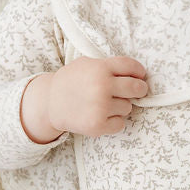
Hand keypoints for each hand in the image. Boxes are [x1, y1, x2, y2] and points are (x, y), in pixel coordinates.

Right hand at [21, 56, 148, 141]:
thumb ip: (108, 66)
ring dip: (120, 107)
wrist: (49, 103)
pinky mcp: (98, 125)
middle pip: (137, 88)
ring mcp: (100, 106)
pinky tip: (101, 116)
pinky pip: (120, 124)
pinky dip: (113, 122)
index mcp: (101, 68)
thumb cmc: (71, 82)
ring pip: (128, 107)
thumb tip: (135, 73)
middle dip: (140, 90)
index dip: (139, 71)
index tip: (140, 76)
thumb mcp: (86, 64)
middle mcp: (102, 86)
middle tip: (137, 92)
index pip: (131, 66)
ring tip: (103, 104)